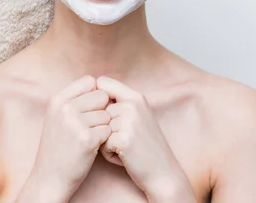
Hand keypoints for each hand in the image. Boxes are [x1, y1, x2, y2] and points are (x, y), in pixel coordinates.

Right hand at [29, 75, 111, 199]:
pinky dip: (105, 140)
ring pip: (107, 114)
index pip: (90, 80)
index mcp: (58, 99)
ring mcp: (76, 123)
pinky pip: (108, 130)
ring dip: (104, 126)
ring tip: (90, 138)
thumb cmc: (57, 147)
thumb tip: (98, 84)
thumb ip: (74, 100)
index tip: (91, 108)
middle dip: (102, 110)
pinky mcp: (87, 139)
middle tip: (92, 125)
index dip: (95, 94)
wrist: (49, 178)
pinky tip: (93, 147)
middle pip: (101, 95)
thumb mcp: (56, 117)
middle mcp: (65, 108)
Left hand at [96, 76, 194, 199]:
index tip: (103, 113)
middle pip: (97, 109)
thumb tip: (91, 93)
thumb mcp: (138, 116)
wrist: (164, 173)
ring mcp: (129, 120)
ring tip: (124, 148)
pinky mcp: (124, 138)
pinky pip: (102, 142)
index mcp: (136, 96)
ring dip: (105, 141)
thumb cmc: (146, 146)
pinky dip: (109, 153)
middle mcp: (133, 104)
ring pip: (98, 126)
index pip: (103, 82)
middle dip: (103, 126)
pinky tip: (124, 157)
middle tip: (121, 138)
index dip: (97, 97)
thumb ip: (120, 103)